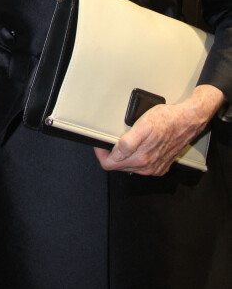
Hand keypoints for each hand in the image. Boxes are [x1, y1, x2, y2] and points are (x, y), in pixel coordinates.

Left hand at [94, 84, 224, 175]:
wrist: (188, 121)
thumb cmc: (167, 120)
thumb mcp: (143, 125)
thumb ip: (128, 143)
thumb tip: (115, 154)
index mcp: (141, 159)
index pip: (110, 164)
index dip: (101, 153)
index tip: (100, 143)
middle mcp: (147, 167)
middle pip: (119, 166)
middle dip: (111, 154)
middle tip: (109, 139)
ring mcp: (155, 168)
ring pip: (130, 167)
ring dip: (123, 156)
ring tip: (123, 141)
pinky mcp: (161, 166)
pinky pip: (142, 166)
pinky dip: (136, 157)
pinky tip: (138, 146)